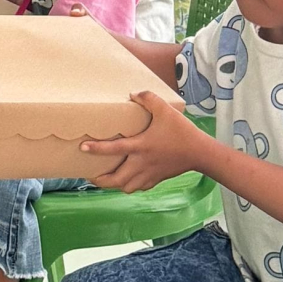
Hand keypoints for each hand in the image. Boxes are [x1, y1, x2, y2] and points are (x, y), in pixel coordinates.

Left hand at [76, 91, 211, 191]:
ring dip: (113, 185)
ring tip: (105, 179)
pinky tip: (126, 180)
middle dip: (99, 179)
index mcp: (140, 146)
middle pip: (115, 179)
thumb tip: (133, 94)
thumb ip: (148, 98)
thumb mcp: (165, 109)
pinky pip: (138, 188)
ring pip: (125, 187)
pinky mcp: (156, 180)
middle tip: (88, 174)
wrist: (200, 153)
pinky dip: (129, 186)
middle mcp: (141, 163)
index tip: (83, 148)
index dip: (96, 149)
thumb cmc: (182, 132)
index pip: (113, 149)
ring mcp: (149, 174)